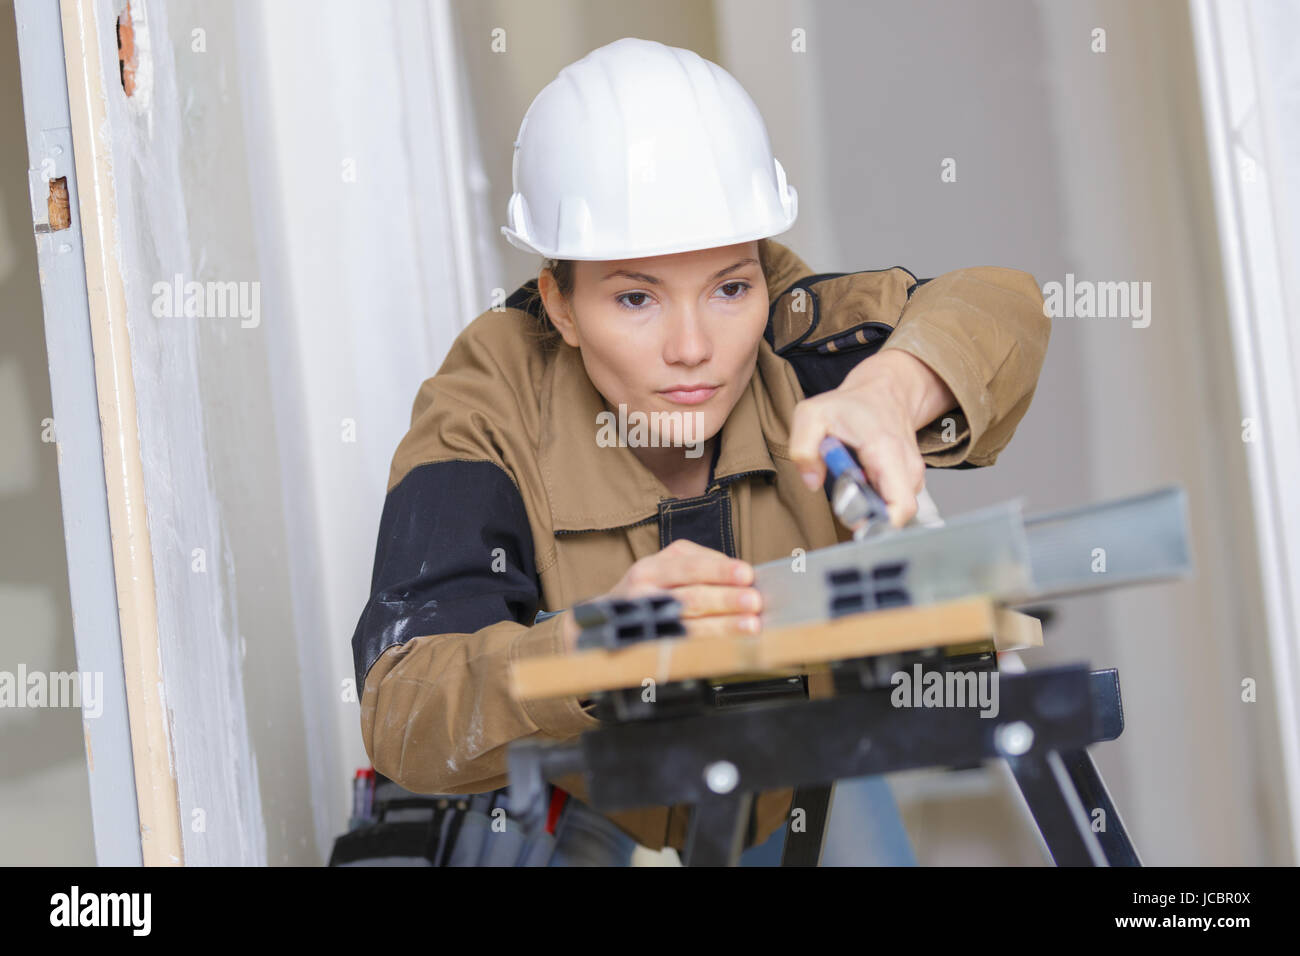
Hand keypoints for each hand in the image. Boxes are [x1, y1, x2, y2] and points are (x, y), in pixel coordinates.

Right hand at [561, 539, 760, 651]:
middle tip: (755, 602)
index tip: (747, 574)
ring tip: (750, 625)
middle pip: (691, 595)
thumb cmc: (648, 593)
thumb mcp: (665, 569)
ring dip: (723, 625)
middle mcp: (643, 592)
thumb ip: (701, 567)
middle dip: (726, 599)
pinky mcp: (647, 647)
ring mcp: (644, 623)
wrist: (600, 624)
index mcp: (652, 567)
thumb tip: (745, 578)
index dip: (720, 570)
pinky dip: (708, 645)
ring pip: (688, 624)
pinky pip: (680, 646)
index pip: (690, 566)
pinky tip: (728, 644)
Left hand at [788, 349, 954, 527]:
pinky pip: (893, 501)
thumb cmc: (849, 405)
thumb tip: (812, 482)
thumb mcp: (811, 415)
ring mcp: (913, 474)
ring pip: (894, 509)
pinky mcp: (910, 479)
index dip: (878, 524)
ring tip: (851, 478)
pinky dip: (875, 497)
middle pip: (896, 514)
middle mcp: (907, 466)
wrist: (883, 392)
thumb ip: (803, 449)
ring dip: (869, 504)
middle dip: (867, 515)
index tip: (853, 519)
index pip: (900, 506)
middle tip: (844, 494)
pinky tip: (862, 479)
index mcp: (886, 450)